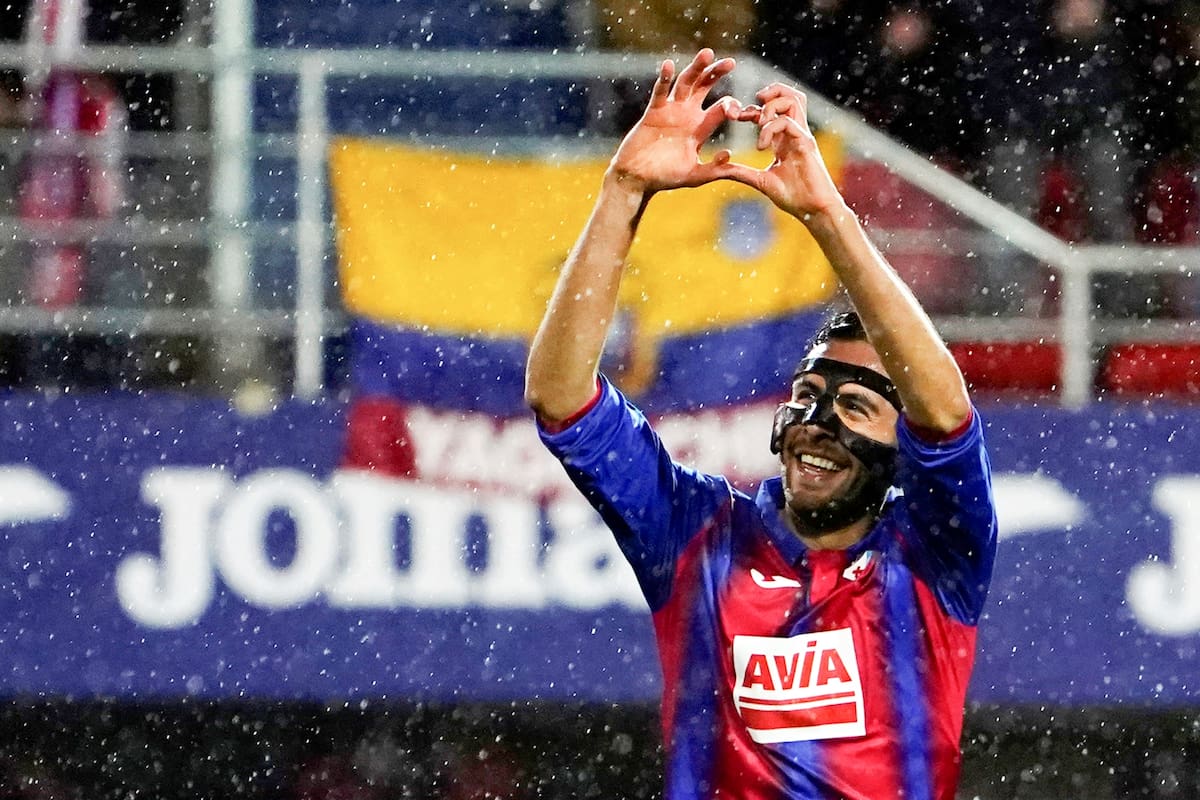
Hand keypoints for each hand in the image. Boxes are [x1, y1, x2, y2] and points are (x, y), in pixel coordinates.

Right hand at [607, 49, 744, 193]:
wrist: (638, 178)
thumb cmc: (665, 178)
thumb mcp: (694, 176)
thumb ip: (713, 169)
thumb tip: (729, 156)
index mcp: (700, 128)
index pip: (721, 109)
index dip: (732, 106)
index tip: (737, 111)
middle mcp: (687, 115)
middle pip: (704, 87)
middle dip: (717, 74)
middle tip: (730, 62)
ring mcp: (670, 111)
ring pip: (685, 83)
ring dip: (696, 68)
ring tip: (707, 54)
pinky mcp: (653, 112)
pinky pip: (660, 92)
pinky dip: (664, 79)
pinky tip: (669, 65)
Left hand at [720, 84, 847, 220]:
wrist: (813, 211)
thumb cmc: (794, 197)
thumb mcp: (760, 182)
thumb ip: (741, 173)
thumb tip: (719, 170)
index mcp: (784, 140)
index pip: (772, 111)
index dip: (753, 109)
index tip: (738, 117)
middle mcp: (794, 133)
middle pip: (790, 95)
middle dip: (772, 90)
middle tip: (753, 104)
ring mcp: (802, 136)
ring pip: (794, 100)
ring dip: (771, 104)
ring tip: (758, 121)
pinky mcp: (806, 143)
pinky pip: (788, 122)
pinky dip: (770, 129)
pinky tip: (761, 147)